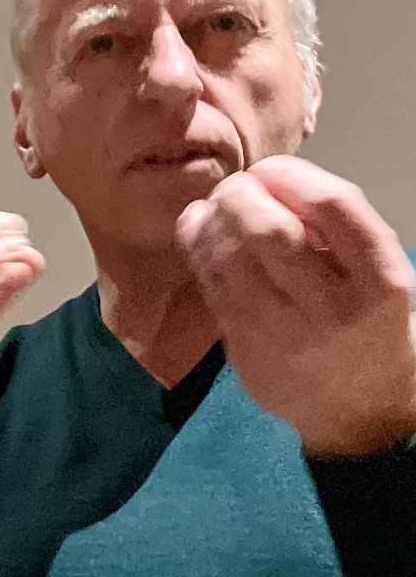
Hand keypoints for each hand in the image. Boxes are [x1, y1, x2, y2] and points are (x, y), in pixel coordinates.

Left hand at [175, 157, 415, 456]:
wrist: (358, 406)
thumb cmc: (364, 322)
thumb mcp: (375, 272)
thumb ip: (334, 229)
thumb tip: (268, 180)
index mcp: (379, 279)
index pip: (332, 205)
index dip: (290, 174)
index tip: (271, 170)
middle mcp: (334, 307)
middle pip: (271, 230)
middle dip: (240, 195)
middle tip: (235, 189)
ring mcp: (286, 333)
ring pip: (232, 259)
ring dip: (212, 220)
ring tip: (214, 208)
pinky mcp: (247, 350)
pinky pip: (212, 287)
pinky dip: (198, 249)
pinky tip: (198, 231)